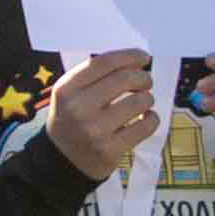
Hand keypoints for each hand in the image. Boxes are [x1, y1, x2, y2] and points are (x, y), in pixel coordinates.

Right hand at [43, 46, 160, 183]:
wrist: (62, 160)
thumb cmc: (73, 119)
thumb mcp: (71, 94)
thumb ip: (95, 76)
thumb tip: (136, 62)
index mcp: (66, 90)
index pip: (103, 63)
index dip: (129, 56)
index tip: (143, 57)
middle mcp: (78, 108)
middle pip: (125, 78)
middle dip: (143, 77)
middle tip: (145, 82)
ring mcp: (94, 131)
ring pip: (140, 101)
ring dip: (148, 99)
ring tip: (142, 103)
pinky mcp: (110, 149)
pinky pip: (146, 125)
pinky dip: (152, 119)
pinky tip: (145, 119)